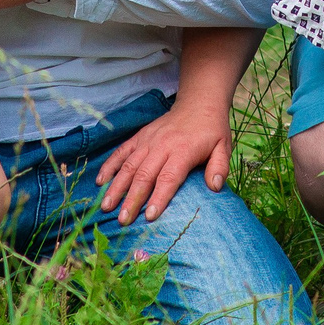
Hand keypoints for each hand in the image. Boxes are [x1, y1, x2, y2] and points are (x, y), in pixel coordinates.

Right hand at [94, 96, 231, 224]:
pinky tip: (100, 182)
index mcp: (183, 150)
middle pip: (144, 175)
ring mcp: (148, 140)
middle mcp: (162, 145)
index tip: (149, 216)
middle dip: (132, 199)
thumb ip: (219, 167)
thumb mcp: (223, 146)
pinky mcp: (139, 137)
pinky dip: (109, 166)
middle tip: (122, 221)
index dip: (159, 197)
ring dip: (116, 187)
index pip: (169, 177)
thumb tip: (215, 187)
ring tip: (106, 206)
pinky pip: (121, 151)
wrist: (198, 103)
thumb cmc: (211, 131)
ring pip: (129, 165)